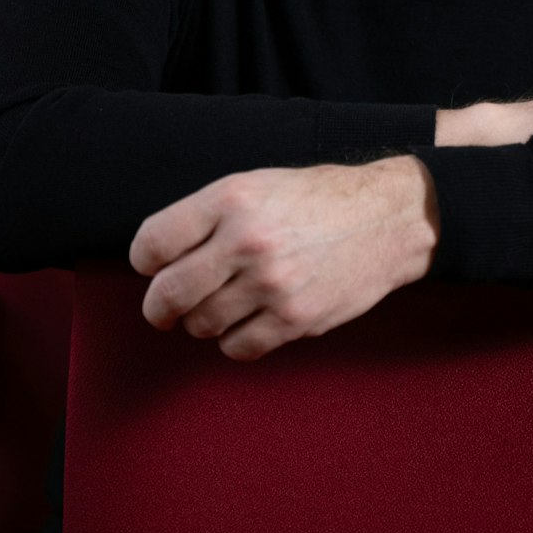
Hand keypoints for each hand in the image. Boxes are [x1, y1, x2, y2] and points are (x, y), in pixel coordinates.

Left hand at [129, 156, 438, 359]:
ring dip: (201, 321)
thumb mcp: (257, 184)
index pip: (153, 243)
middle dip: (158, 307)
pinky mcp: (295, 319)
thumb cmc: (317, 199)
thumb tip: (158, 260)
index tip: (152, 268)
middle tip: (163, 309)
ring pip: (201, 325)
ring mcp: (272, 284)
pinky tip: (248, 321)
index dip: (144, 261)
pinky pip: (238, 348)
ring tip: (221, 305)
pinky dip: (234, 341)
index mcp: (231, 199)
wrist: (388, 218)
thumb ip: (207, 216)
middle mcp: (247, 241)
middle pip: (168, 294)